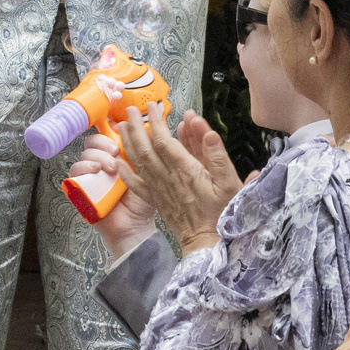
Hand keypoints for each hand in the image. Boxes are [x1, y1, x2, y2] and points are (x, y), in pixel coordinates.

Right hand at [67, 132, 157, 259]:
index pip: (107, 134)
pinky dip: (83, 167)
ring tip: (109, 167)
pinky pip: (74, 171)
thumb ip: (146, 152)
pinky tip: (95, 171)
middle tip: (115, 151)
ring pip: (85, 153)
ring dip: (97, 155)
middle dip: (103, 142)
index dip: (110, 129)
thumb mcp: (148, 173)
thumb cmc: (142, 202)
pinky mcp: (81, 187)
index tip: (120, 128)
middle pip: (93, 140)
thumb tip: (148, 126)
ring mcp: (91, 175)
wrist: (134, 227)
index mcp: (118, 156)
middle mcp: (103, 163)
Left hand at [117, 105, 242, 247]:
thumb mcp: (230, 181)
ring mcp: (159, 190)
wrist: (209, 243)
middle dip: (137, 126)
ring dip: (128, 142)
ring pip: (138, 162)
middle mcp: (168, 178)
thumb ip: (217, 154)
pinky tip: (119, 162)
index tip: (154, 106)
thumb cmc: (223, 212)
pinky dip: (126, 172)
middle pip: (145, 148)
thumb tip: (205, 129)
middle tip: (131, 109)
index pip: (164, 140)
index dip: (157, 121)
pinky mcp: (156, 201)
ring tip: (122, 126)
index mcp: (185, 171)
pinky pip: (136, 185)